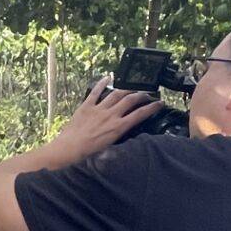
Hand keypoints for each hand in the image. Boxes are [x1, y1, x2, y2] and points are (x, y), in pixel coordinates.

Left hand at [43, 80, 161, 165]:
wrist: (70, 148)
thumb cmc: (88, 152)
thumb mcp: (110, 148)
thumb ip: (119, 137)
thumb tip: (126, 131)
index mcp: (118, 127)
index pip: (140, 114)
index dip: (152, 107)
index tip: (160, 103)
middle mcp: (111, 116)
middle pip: (130, 100)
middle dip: (141, 95)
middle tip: (146, 94)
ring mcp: (99, 109)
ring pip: (116, 94)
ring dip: (126, 89)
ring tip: (132, 88)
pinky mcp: (87, 106)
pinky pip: (96, 92)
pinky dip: (102, 83)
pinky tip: (108, 77)